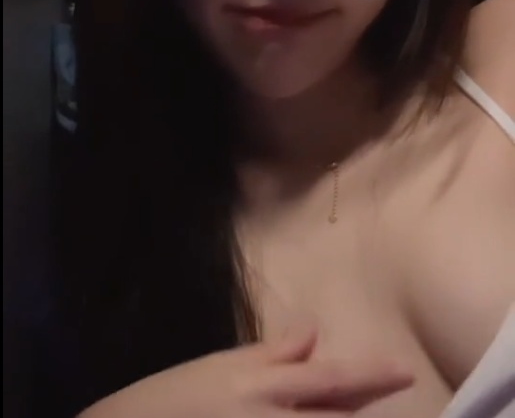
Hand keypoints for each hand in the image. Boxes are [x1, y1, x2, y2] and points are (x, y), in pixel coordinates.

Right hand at [79, 324, 413, 417]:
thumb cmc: (171, 399)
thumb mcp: (219, 366)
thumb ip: (271, 353)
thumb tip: (314, 331)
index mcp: (263, 387)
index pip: (331, 379)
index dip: (372, 375)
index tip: (405, 373)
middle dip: (366, 414)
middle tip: (393, 398)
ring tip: (353, 412)